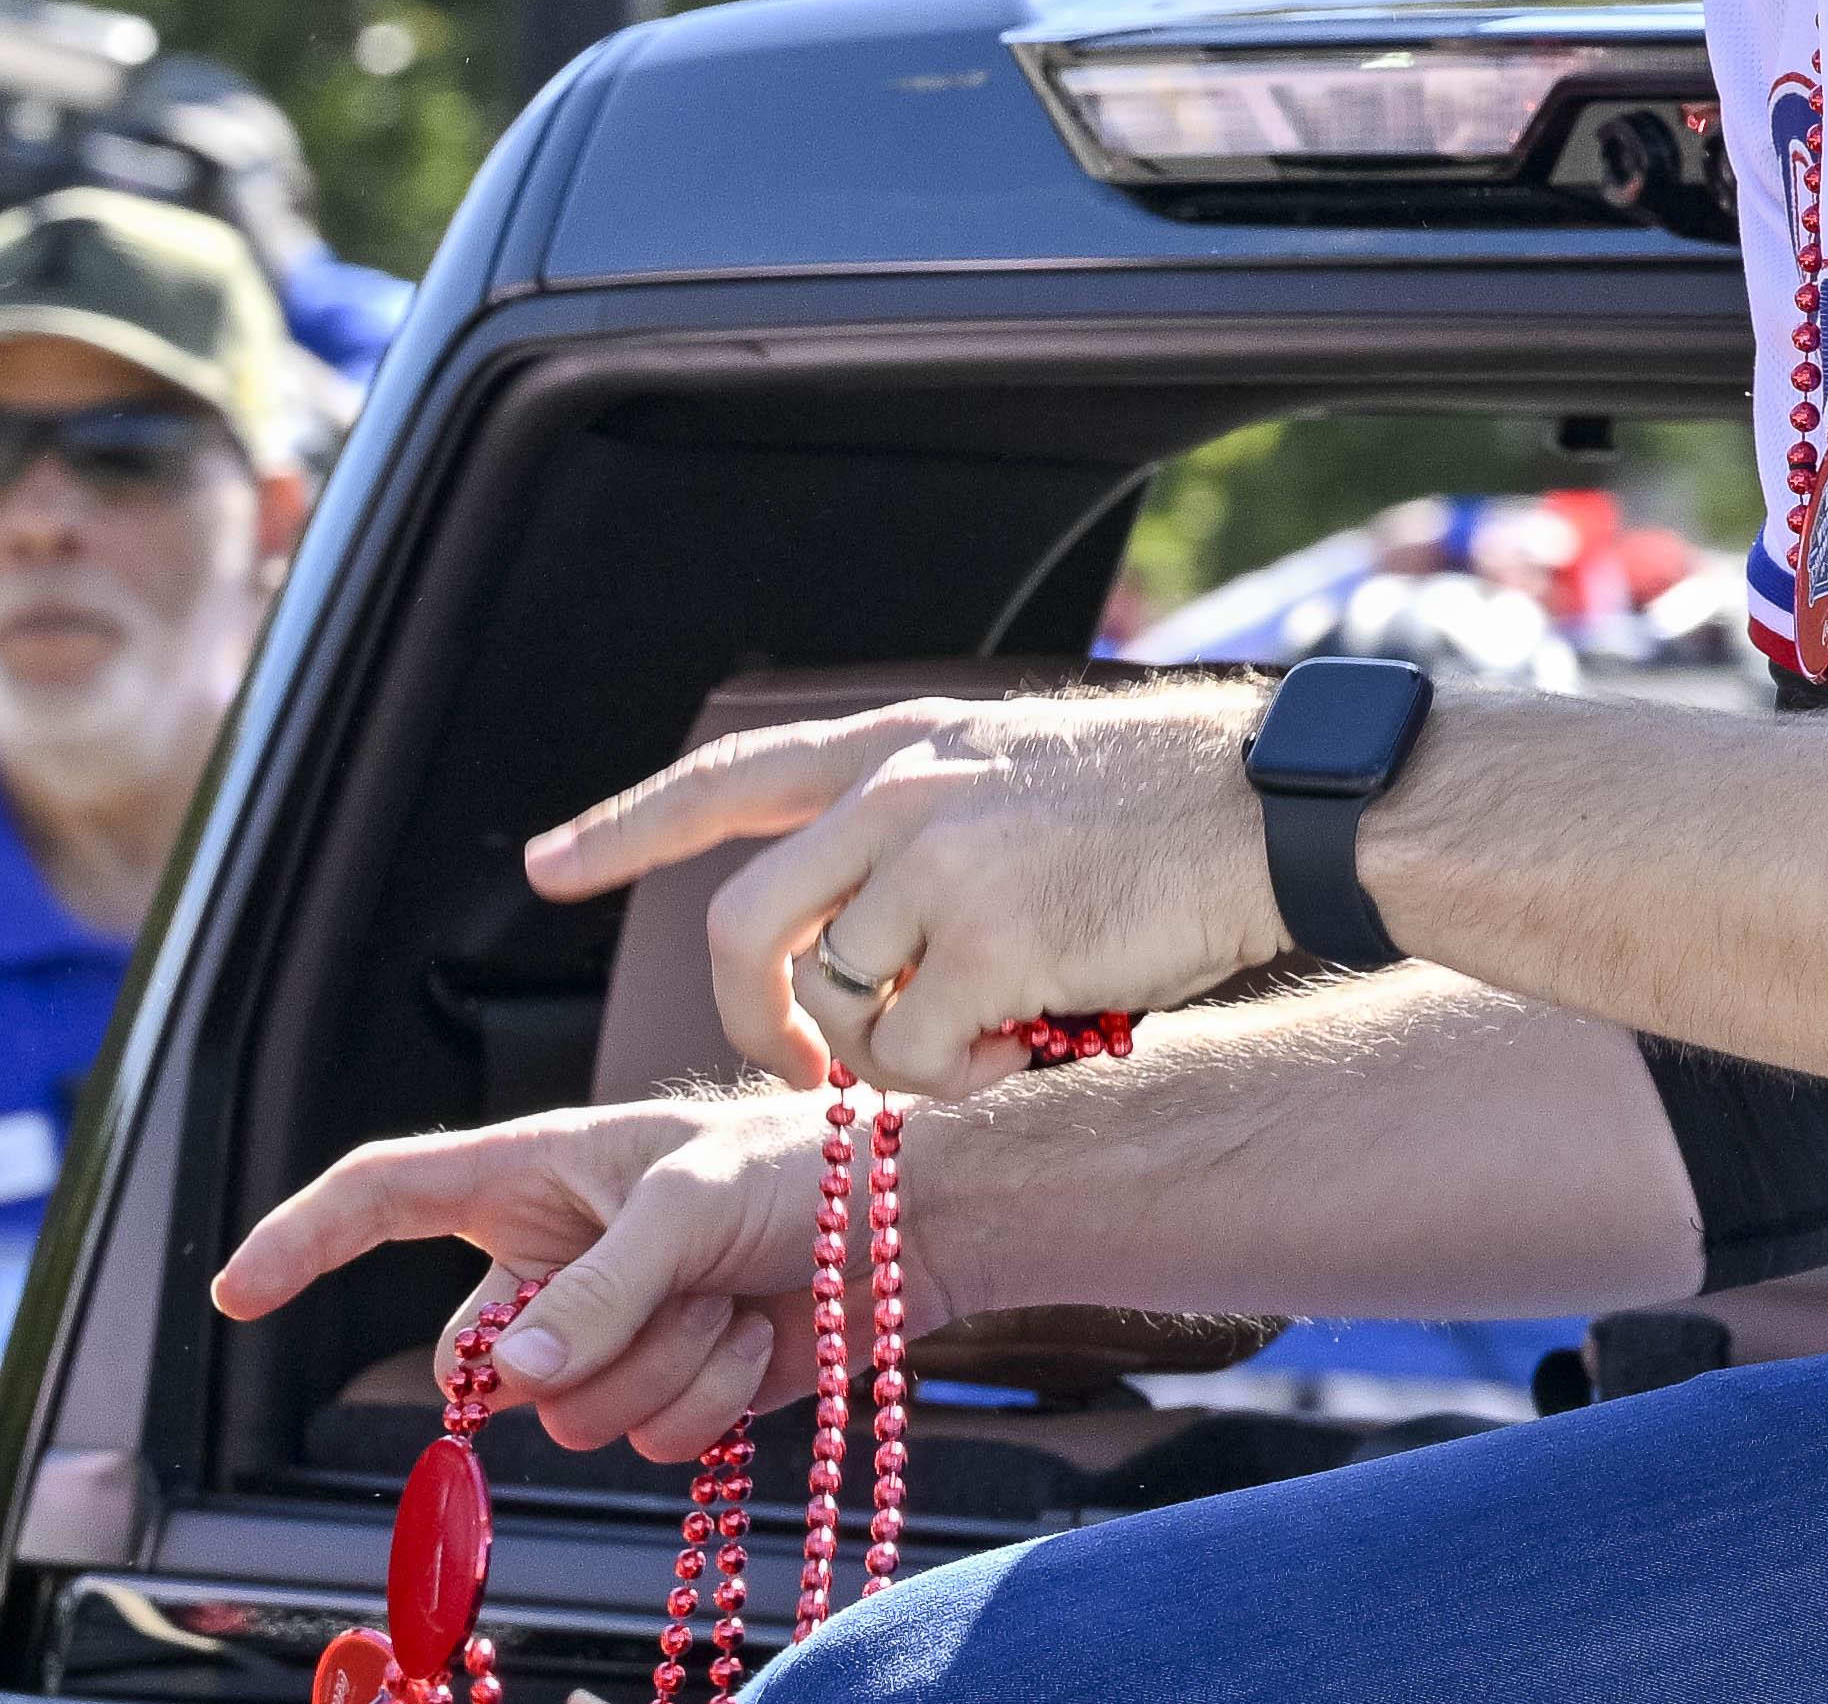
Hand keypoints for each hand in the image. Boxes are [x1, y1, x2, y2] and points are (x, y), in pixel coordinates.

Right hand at [204, 1091, 830, 1460]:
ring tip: (727, 1299)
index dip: (303, 1239)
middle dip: (560, 1352)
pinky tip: (754, 1341)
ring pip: (564, 1417)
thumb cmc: (808, 1168)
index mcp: (538, 1174)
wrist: (915, 1225)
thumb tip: (513, 1377)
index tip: (236, 1291)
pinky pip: (642, 1442)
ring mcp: (609, 1333)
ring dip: (656, 1371)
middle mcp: (556, 1259)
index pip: (385, 1195)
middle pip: (474, 1361)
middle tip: (658, 1293)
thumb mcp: (689, 1204)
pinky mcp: (669, 1390)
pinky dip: (703, 1402)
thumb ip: (596, 1288)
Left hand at [528, 685, 1282, 1096]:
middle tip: (811, 1073)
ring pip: (838, 1010)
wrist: (1278, 804)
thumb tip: (858, 926)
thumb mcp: (1017, 769)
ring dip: (894, 1058)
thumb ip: (923, 820)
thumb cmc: (1170, 802)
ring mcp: (939, 867)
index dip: (630, 827)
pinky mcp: (988, 945)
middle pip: (743, 928)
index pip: (731, 779)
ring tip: (987, 1044)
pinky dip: (960, 1082)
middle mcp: (899, 793)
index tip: (549, 864)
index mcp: (903, 744)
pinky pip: (915, 1060)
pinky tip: (1028, 1049)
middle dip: (759, 1023)